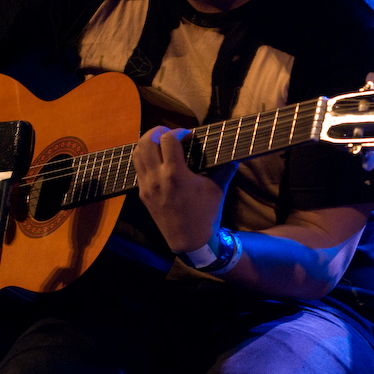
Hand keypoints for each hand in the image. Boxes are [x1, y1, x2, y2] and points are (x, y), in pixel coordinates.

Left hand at [132, 125, 237, 252]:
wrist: (189, 241)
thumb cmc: (205, 215)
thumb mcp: (218, 190)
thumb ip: (225, 169)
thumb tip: (237, 155)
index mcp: (176, 174)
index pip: (168, 139)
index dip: (178, 131)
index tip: (188, 135)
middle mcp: (157, 178)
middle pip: (146, 142)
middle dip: (157, 132)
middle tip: (170, 133)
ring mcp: (147, 186)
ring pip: (137, 154)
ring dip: (148, 144)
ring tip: (161, 143)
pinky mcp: (142, 194)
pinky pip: (138, 169)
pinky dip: (145, 158)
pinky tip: (158, 161)